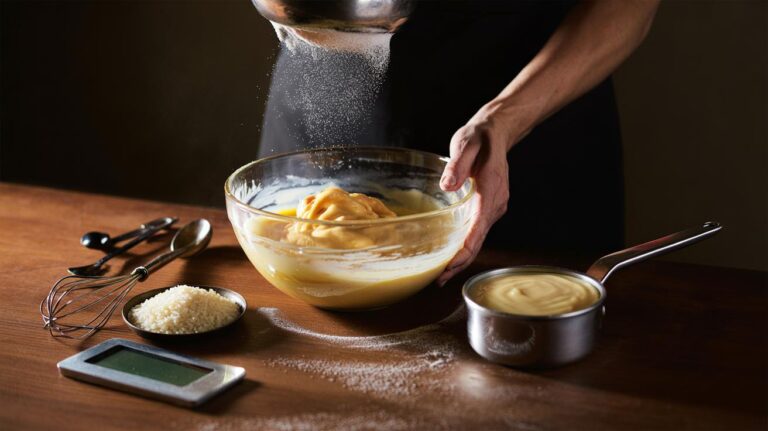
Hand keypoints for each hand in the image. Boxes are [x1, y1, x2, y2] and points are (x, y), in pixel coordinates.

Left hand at [437, 105, 516, 285]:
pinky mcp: (488, 207)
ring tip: (440, 273)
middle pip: (478, 241)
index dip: (464, 251)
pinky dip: (465, 246)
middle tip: (438, 279)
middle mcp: (495, 204)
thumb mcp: (466, 144)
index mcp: (490, 191)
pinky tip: (450, 254)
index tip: (449, 266)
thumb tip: (447, 186)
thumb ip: (458, 165)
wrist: (495, 132)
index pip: (478, 229)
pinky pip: (477, 232)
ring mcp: (494, 207)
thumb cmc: (480, 137)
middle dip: (459, 263)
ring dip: (461, 257)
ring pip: (478, 239)